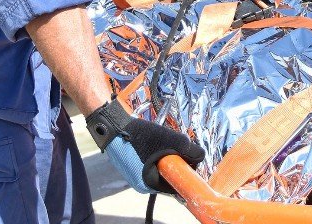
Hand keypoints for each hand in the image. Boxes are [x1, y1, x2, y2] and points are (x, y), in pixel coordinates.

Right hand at [86, 98, 204, 194]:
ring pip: (158, 168)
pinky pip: (148, 162)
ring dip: (165, 157)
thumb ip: (189, 150)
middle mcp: (140, 184)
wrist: (111, 125)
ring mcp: (133, 175)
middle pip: (166, 177)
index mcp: (148, 185)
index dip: (185, 174)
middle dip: (175, 163)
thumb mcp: (171, 140)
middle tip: (179, 148)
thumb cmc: (139, 135)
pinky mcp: (130, 164)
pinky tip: (154, 141)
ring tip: (165, 141)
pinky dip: (155, 154)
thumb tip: (200, 156)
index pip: (174, 186)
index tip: (192, 163)